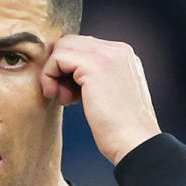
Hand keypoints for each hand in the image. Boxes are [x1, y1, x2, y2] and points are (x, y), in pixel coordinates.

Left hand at [40, 35, 161, 164]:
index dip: (70, 69)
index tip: (73, 95)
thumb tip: (68, 73)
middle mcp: (117, 50)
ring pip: (62, 47)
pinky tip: (61, 97)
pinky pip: (58, 58)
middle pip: (71, 43)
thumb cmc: (122, 129)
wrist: (136, 143)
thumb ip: (97, 78)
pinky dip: (50, 76)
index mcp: (123, 56)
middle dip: (60, 69)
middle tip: (65, 96)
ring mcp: (107, 54)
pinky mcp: (94, 65)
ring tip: (64, 98)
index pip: (83, 47)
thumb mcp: (112, 95)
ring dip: (53, 72)